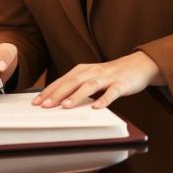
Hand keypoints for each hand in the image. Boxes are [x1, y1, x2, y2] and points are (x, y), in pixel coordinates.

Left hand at [33, 51, 163, 108]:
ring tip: (65, 106)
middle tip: (45, 106)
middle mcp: (92, 71)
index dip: (49, 91)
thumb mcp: (90, 77)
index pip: (62, 80)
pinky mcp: (121, 84)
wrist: (137, 65)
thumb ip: (76, 86)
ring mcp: (107, 77)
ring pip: (90, 86)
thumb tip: (56, 100)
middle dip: (57, 94)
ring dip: (77, 96)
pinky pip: (112, 92)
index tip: (36, 102)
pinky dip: (104, 99)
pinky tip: (96, 108)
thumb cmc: (109, 75)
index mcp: (82, 70)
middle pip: (72, 82)